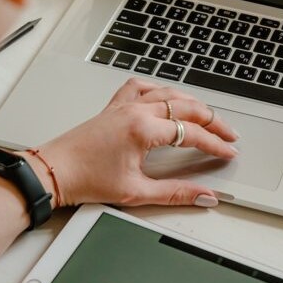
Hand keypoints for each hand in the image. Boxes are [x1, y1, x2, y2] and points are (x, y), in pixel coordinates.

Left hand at [31, 78, 238, 209]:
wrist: (53, 172)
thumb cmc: (85, 179)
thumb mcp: (136, 192)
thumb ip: (175, 193)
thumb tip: (203, 195)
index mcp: (143, 130)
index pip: (192, 134)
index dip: (215, 144)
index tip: (228, 152)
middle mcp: (135, 111)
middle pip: (187, 107)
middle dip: (213, 121)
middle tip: (228, 134)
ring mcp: (124, 106)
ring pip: (169, 92)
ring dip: (192, 103)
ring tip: (207, 116)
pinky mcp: (114, 107)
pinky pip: (142, 87)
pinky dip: (159, 89)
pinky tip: (166, 96)